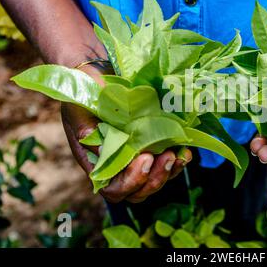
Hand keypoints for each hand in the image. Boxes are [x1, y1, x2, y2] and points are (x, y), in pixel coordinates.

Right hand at [61, 65, 191, 202]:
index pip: (114, 188)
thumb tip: (104, 156)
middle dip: (154, 179)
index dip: (131, 181)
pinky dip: (178, 161)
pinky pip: (167, 165)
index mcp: (96, 162)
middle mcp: (117, 166)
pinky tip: (185, 151)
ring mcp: (136, 158)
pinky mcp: (152, 147)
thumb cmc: (86, 91)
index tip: (144, 158)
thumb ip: (88, 131)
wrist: (99, 75)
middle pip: (138, 191)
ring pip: (154, 181)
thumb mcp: (81, 108)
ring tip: (177, 154)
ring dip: (169, 172)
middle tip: (166, 157)